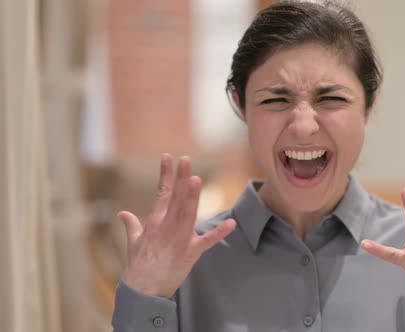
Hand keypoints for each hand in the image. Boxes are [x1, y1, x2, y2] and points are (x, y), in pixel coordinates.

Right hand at [118, 154, 235, 297]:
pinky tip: (231, 223)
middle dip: (181, 179)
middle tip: (186, 159)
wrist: (142, 290)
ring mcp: (178, 240)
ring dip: (192, 197)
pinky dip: (219, 233)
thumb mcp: (133, 242)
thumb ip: (131, 225)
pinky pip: (207, 242)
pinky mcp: (190, 253)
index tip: (168, 157)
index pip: (162, 193)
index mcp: (155, 222)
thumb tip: (122, 213)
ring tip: (196, 179)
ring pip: (187, 214)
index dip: (166, 174)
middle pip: (176, 199)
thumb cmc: (138, 266)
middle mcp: (166, 227)